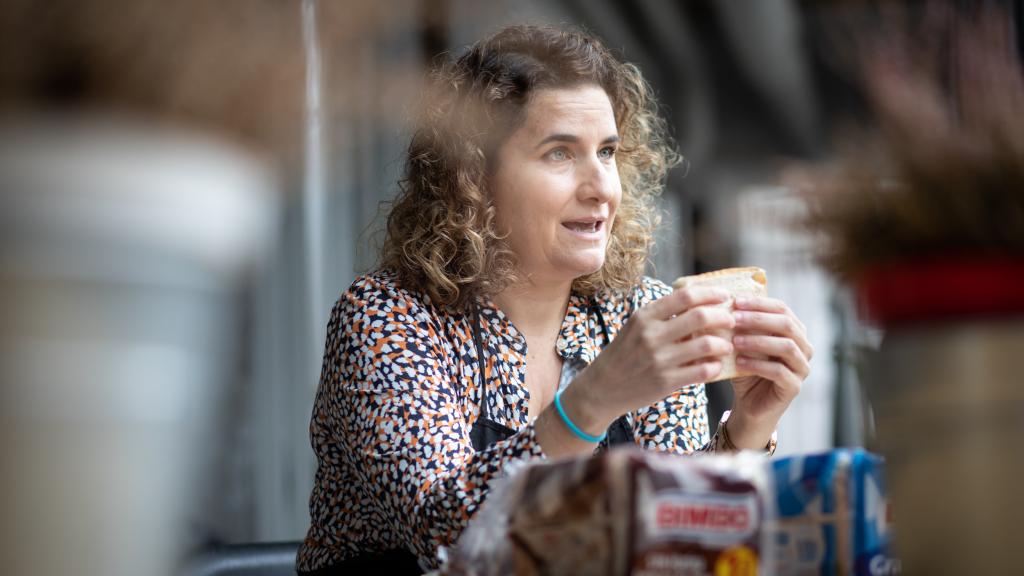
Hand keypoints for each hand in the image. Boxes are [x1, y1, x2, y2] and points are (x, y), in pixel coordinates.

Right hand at [562, 286, 736, 434]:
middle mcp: (651, 335)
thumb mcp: (635, 327)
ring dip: (723, 344)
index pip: (685, 296)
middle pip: (700, 316)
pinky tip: (716, 366)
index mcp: (645, 316)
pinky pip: (702, 371)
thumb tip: (697, 301)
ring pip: (706, 345)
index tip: (725, 296)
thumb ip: (662, 315)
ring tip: (727, 346)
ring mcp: (659, 359)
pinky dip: (715, 367)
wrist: (601, 389)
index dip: (711, 293)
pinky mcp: (666, 381)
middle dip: (723, 317)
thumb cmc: (623, 354)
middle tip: (731, 320)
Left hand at [725, 296, 812, 448]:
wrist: (748, 404)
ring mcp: (802, 368)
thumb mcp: (741, 342)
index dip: (760, 303)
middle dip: (759, 319)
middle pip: (787, 325)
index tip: (736, 301)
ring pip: (787, 347)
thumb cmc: (745, 368)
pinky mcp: (794, 387)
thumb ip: (740, 324)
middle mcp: (804, 347)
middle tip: (735, 318)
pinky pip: (780, 372)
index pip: (782, 308)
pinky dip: (758, 365)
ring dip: (759, 341)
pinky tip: (739, 362)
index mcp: (794, 331)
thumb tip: (723, 300)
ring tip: (735, 340)